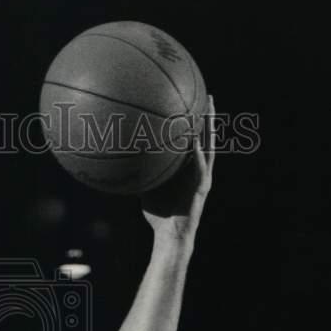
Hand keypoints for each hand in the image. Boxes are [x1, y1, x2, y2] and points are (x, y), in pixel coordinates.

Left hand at [140, 95, 215, 242]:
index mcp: (188, 168)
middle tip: (208, 95)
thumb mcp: (146, 187)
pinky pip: (201, 167)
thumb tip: (120, 159)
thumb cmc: (158, 215)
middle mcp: (198, 169)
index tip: (191, 100)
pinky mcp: (202, 188)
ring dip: (210, 129)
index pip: (193, 139)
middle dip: (208, 117)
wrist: (170, 236)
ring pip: (210, 148)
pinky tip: (196, 140)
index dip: (194, 122)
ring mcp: (202, 178)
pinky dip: (199, 154)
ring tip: (209, 109)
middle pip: (206, 138)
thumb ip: (140, 172)